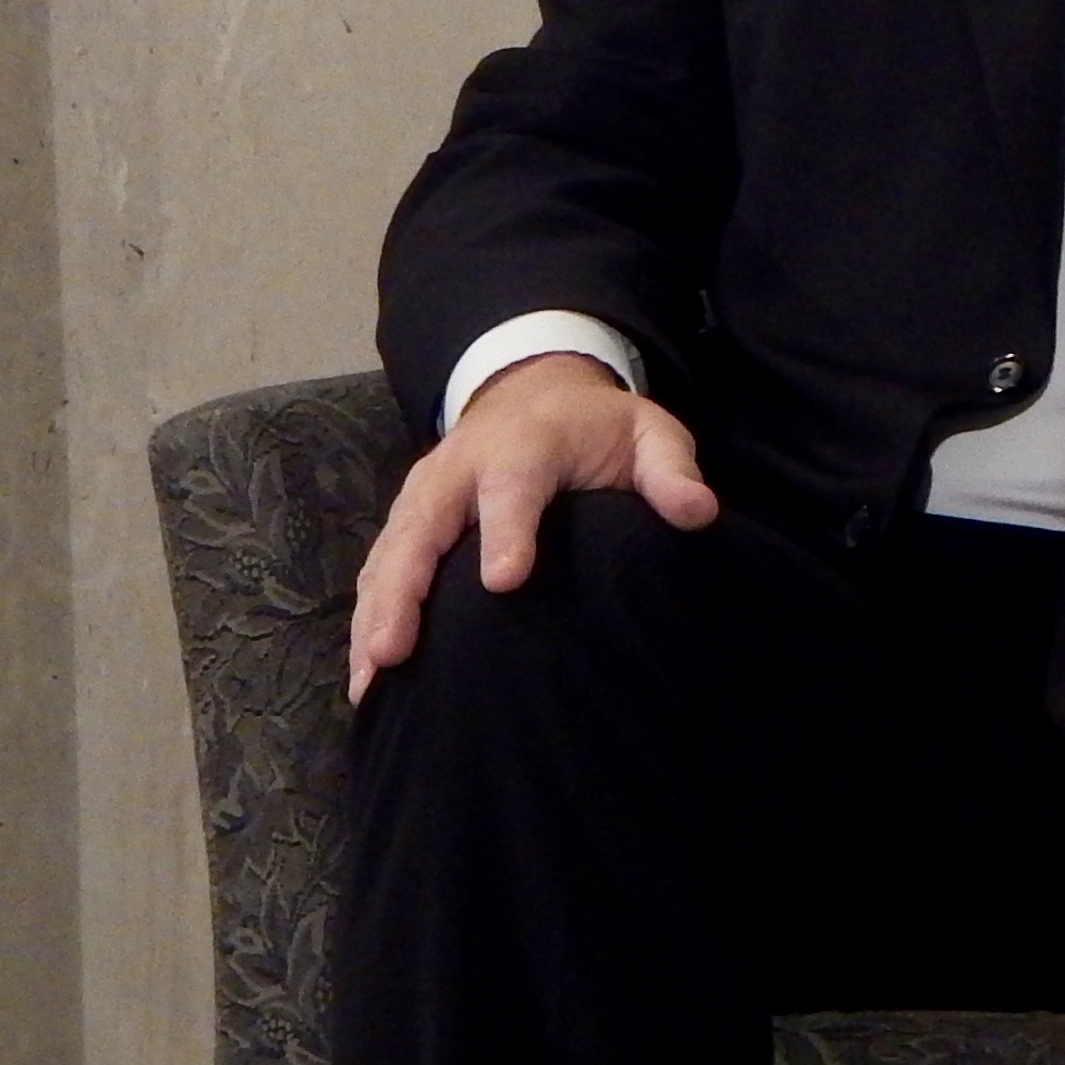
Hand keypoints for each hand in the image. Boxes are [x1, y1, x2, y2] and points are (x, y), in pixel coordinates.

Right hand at [346, 350, 721, 701]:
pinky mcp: (409, 517)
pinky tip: (366, 671)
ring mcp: (427, 493)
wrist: (535, 389)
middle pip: (426, 524)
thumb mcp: (646, 431)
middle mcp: (462, 467)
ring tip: (371, 675)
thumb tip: (698, 513)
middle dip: (407, 586)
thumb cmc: (597, 428)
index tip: (504, 582)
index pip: (513, 486)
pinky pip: (380, 565)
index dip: (506, 531)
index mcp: (525, 444)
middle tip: (394, 648)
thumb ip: (670, 469)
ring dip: (376, 610)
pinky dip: (367, 613)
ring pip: (392, 550)